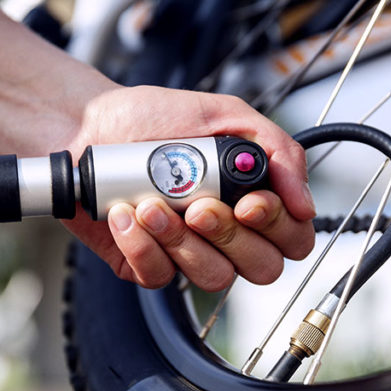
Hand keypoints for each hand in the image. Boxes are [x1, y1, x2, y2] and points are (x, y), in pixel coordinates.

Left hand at [61, 85, 314, 291]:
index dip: (277, 227)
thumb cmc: (149, 118)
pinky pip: (159, 276)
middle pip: (261, 266)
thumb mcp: (222, 114)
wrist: (86, 127)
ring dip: (180, 240)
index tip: (247, 201)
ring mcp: (186, 251)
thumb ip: (277, 149)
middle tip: (198, 206)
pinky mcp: (145, 264)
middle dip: (228, 235)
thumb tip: (304, 201)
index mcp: (250, 196)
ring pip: (212, 276)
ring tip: (150, 203)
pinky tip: (125, 215)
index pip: (292, 237)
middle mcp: (224, 231)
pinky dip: (141, 246)